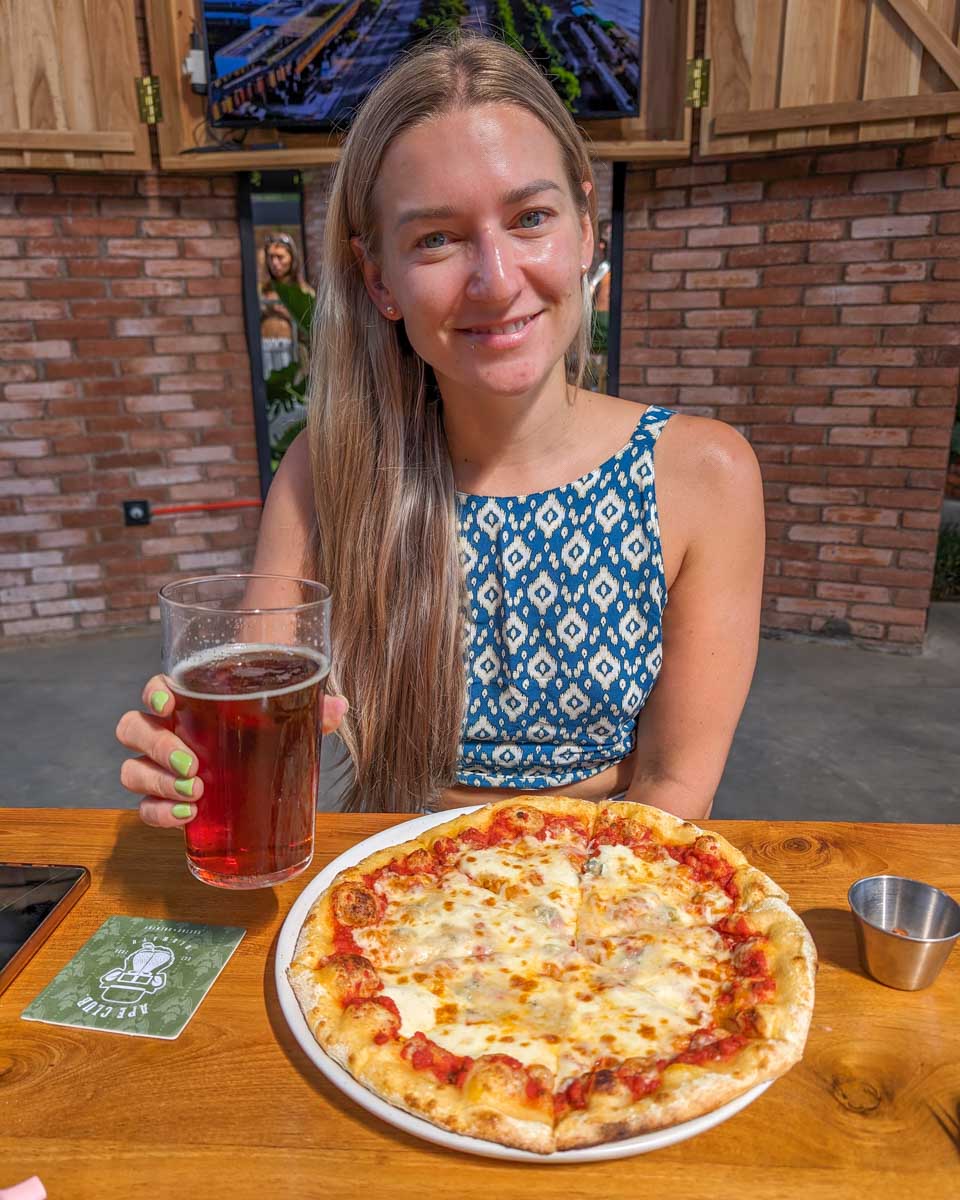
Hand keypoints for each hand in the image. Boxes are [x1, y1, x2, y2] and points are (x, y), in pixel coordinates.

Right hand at [116, 677, 348, 828]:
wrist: (259, 767)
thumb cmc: (262, 731)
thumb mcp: (287, 717)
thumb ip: (310, 708)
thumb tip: (338, 707)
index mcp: (189, 702)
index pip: (155, 689)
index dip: (154, 693)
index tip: (169, 703)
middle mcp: (166, 732)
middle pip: (134, 729)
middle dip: (157, 747)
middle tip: (193, 766)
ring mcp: (159, 768)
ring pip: (132, 771)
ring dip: (157, 783)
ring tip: (195, 793)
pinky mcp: (165, 801)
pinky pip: (145, 808)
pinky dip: (159, 814)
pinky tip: (186, 817)